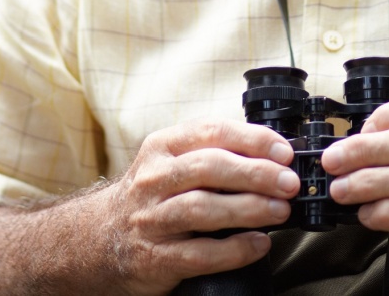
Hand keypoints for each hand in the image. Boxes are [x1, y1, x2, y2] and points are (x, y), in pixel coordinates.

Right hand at [96, 119, 299, 294]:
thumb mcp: (171, 163)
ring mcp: (150, 219)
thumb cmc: (151, 197)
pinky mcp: (155, 257)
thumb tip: (273, 155)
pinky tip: (259, 245)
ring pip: (203, 209)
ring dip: (249, 209)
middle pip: (209, 168)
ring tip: (280, 211)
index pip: (211, 132)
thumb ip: (212, 153)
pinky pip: (199, 254)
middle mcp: (152, 179)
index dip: (252, 139)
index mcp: (162, 147)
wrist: (100, 239)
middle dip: (256, 174)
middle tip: (289, 183)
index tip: (284, 151)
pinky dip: (235, 250)